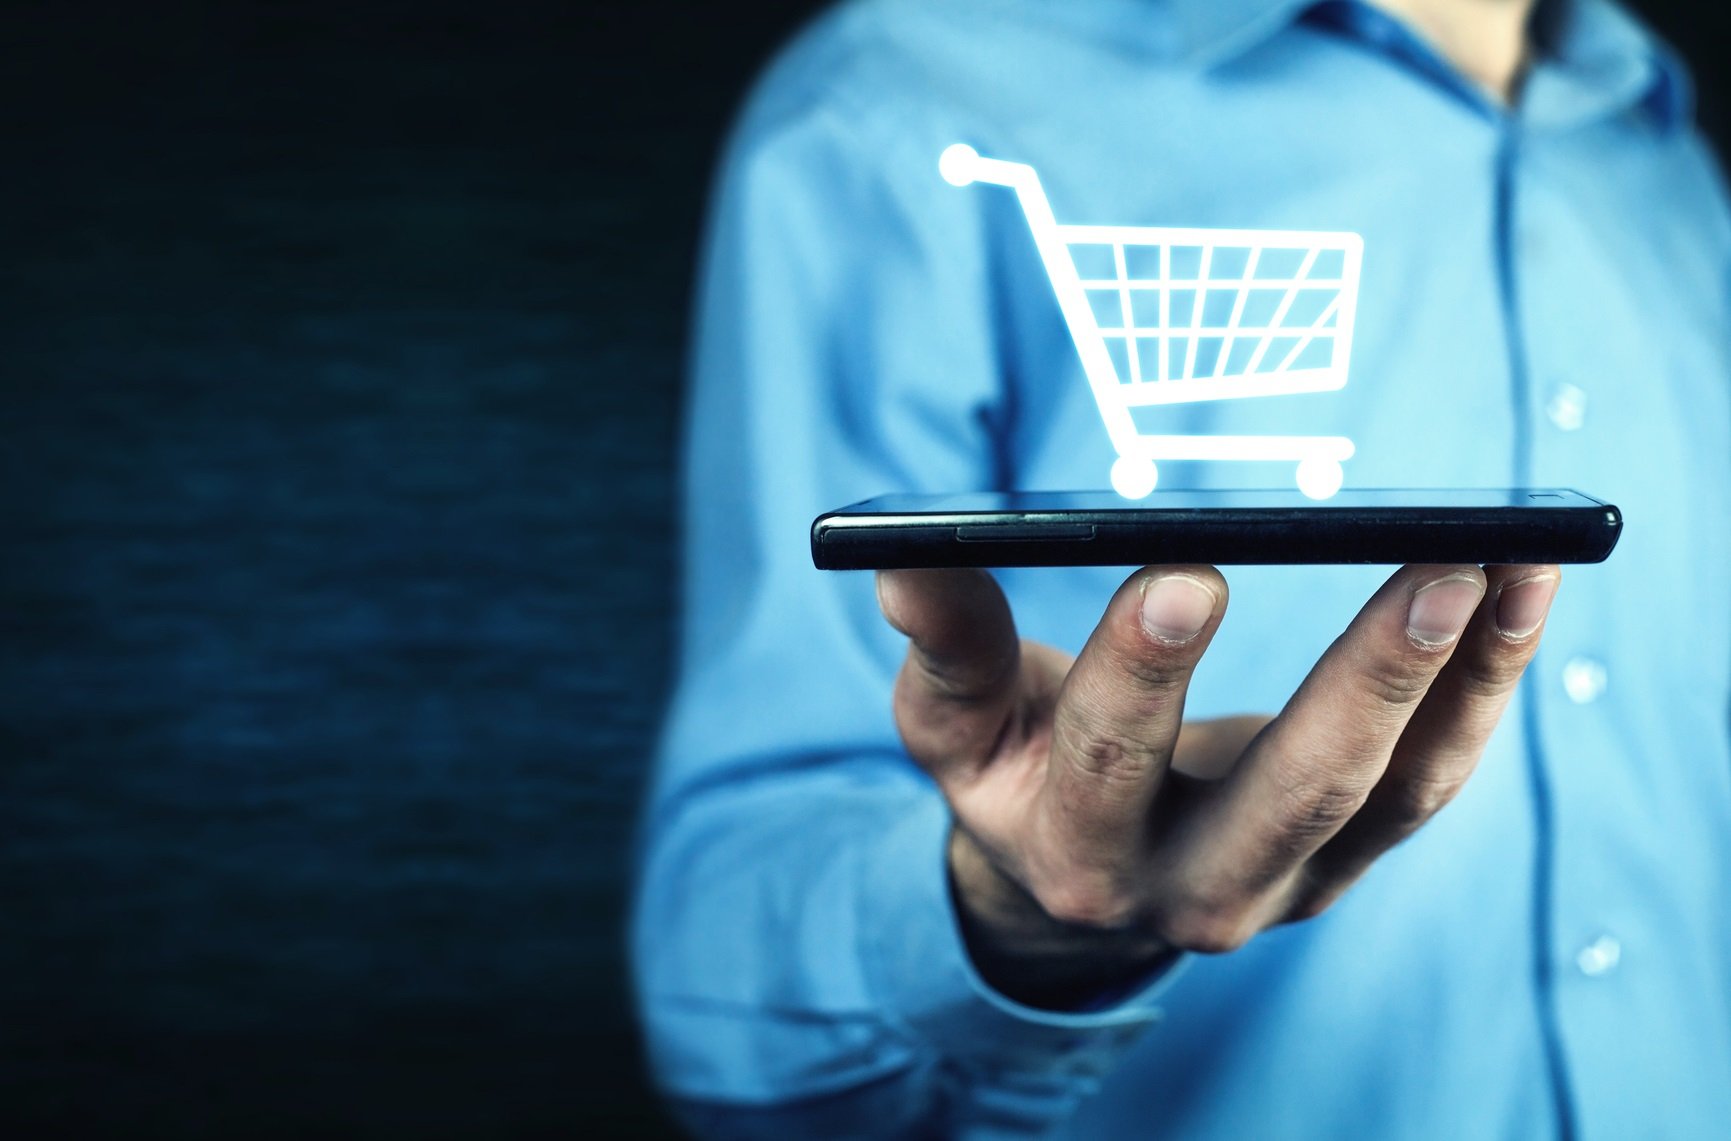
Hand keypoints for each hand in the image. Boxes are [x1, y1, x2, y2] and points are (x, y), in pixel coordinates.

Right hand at [876, 563, 1557, 1008]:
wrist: (1078, 877)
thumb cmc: (1014, 771)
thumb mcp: (956, 723)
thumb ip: (942, 647)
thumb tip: (901, 559)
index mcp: (1073, 851)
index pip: (1107, 759)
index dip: (1139, 669)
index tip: (1182, 570)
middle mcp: (1187, 891)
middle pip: (1291, 794)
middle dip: (1364, 684)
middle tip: (1432, 573)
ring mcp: (1284, 884)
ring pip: (1392, 793)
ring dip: (1459, 680)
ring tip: (1510, 566)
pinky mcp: (1346, 859)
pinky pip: (1433, 783)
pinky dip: (1482, 690)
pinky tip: (1516, 597)